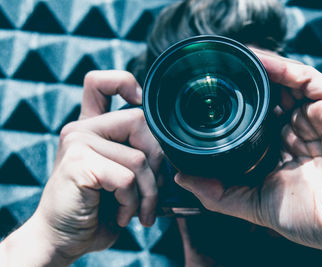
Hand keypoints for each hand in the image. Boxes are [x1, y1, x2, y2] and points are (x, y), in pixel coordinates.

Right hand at [0, 71, 162, 265]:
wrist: (64, 237)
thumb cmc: (98, 207)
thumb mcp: (121, 175)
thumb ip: (136, 153)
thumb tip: (170, 145)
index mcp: (91, 127)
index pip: (100, 83)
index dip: (124, 82)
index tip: (139, 101)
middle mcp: (81, 129)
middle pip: (140, 121)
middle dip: (157, 162)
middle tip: (150, 190)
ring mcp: (77, 143)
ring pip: (139, 158)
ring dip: (147, 193)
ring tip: (135, 210)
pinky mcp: (78, 164)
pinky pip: (127, 178)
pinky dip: (132, 203)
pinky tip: (120, 215)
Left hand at [175, 51, 321, 265]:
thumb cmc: (308, 218)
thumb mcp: (253, 203)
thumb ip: (218, 193)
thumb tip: (181, 177)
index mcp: (282, 148)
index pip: (256, 118)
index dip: (235, 107)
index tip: (207, 98)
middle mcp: (298, 128)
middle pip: (269, 96)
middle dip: (244, 84)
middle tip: (215, 72)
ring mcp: (317, 117)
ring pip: (285, 82)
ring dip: (259, 68)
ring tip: (231, 59)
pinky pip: (307, 79)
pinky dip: (282, 67)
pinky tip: (258, 61)